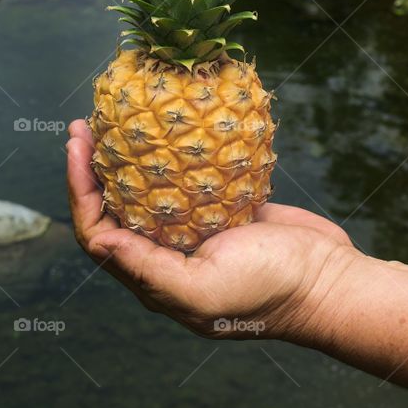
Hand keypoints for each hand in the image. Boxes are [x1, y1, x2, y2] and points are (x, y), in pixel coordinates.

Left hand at [66, 118, 359, 343]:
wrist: (330, 281)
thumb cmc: (269, 290)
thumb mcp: (204, 288)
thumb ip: (149, 270)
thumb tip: (100, 240)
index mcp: (154, 278)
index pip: (98, 233)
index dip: (81, 191)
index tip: (77, 147)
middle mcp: (168, 255)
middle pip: (116, 206)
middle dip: (95, 167)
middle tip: (86, 124)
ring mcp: (197, 230)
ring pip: (149, 188)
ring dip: (130, 155)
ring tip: (118, 117)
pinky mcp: (225, 209)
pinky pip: (189, 176)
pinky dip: (174, 152)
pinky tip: (171, 122)